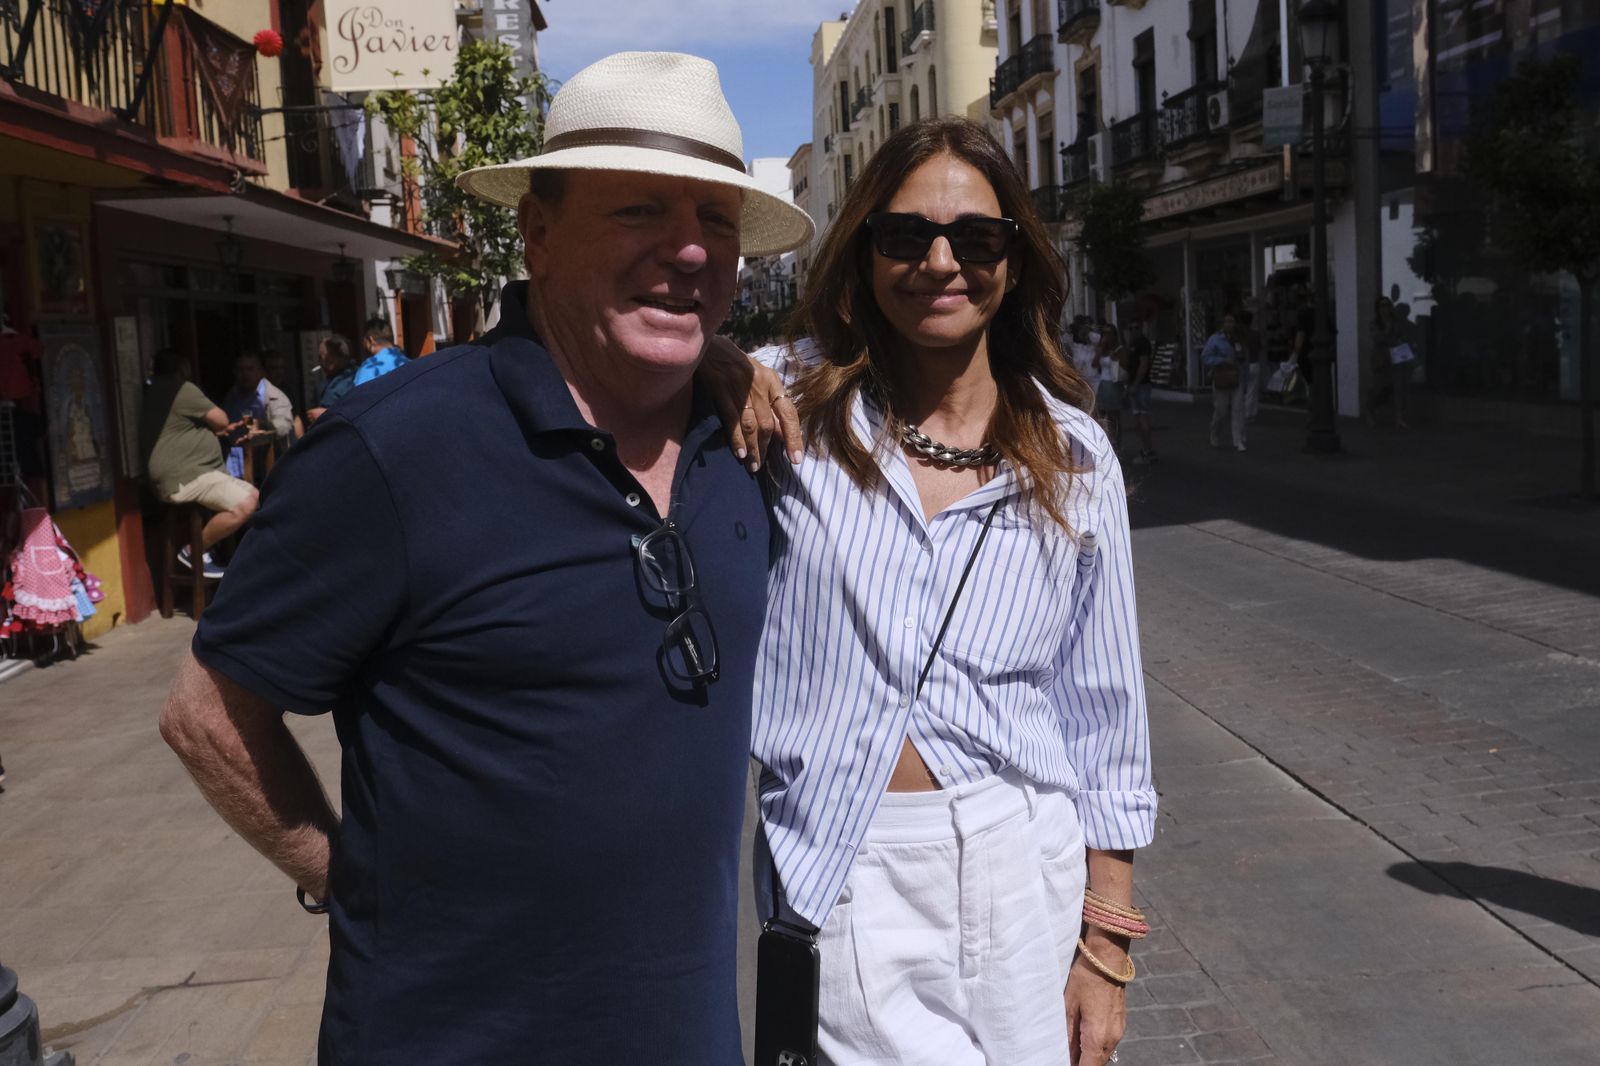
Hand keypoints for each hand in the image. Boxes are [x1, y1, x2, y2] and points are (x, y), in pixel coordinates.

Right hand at [699, 336, 803, 471]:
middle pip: (768, 423)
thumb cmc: (737, 365)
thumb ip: (770, 404)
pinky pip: (732, 419)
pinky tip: (739, 453)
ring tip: (753, 466)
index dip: (794, 437)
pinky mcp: (720, 389)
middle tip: (762, 466)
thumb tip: (782, 433)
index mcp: (772, 381)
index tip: (796, 459)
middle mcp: (759, 384)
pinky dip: (737, 438)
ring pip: (751, 425)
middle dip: (766, 448)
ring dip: (753, 448)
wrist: (710, 345)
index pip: (789, 412)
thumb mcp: (759, 379)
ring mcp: (739, 387)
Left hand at [1065, 939, 1128, 1064]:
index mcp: (1098, 1037)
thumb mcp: (1069, 1005)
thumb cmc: (1086, 978)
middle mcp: (1112, 1038)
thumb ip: (1067, 1034)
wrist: (1108, 958)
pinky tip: (1081, 1038)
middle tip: (1060, 1057)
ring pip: (1102, 1055)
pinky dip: (1095, 1046)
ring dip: (1087, 1056)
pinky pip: (1107, 1043)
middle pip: (1095, 1064)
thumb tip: (1064, 1053)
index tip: (1059, 1062)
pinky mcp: (1119, 1023)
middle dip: (1080, 1063)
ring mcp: (1118, 1031)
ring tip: (1069, 1049)